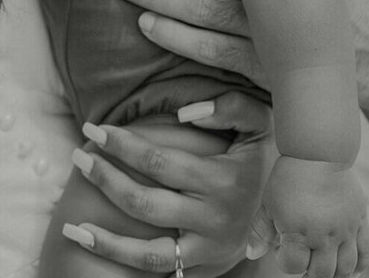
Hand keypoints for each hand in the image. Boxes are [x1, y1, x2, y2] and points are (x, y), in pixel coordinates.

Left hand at [72, 92, 274, 275]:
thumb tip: (185, 113)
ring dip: (105, 237)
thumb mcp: (262, 123)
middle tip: (78, 154)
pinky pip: (158, 268)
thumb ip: (231, 107)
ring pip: (148, 250)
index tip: (96, 128)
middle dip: (105, 178)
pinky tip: (90, 242)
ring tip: (71, 223)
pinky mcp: (204, 265)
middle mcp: (215, 218)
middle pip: (145, 203)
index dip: (122, 145)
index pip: (160, 162)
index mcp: (225, 179)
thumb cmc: (267, 156)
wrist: (296, 207)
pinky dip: (121, 258)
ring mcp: (209, 247)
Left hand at [259, 156, 368, 277]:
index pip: (293, 266)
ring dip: (336, 275)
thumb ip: (260, 231)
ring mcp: (346, 230)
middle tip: (304, 262)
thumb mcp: (269, 203)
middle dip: (310, 274)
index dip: (284, 261)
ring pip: (346, 268)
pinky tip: (353, 271)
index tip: (281, 248)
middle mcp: (325, 235)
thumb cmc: (289, 177)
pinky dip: (362, 265)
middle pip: (322, 273)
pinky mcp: (360, 220)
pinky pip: (366, 251)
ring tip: (325, 270)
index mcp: (299, 232)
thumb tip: (252, 254)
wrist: (320, 153)